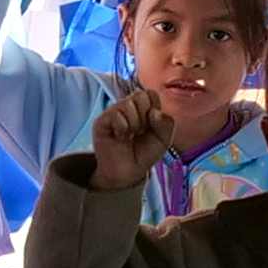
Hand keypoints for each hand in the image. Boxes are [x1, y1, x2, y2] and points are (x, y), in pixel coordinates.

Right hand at [83, 77, 169, 191]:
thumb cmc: (144, 154)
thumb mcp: (164, 140)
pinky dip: (122, 128)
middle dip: (145, 117)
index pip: (150, 94)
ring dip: (134, 124)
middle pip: (140, 95)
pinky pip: (116, 114)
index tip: (152, 125)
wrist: (129, 173)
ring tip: (130, 136)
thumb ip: (167, 123)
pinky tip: (120, 137)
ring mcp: (113, 112)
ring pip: (128, 104)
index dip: (155, 109)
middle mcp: (126, 106)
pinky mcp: (101, 121)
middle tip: (140, 132)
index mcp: (142, 107)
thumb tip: (154, 112)